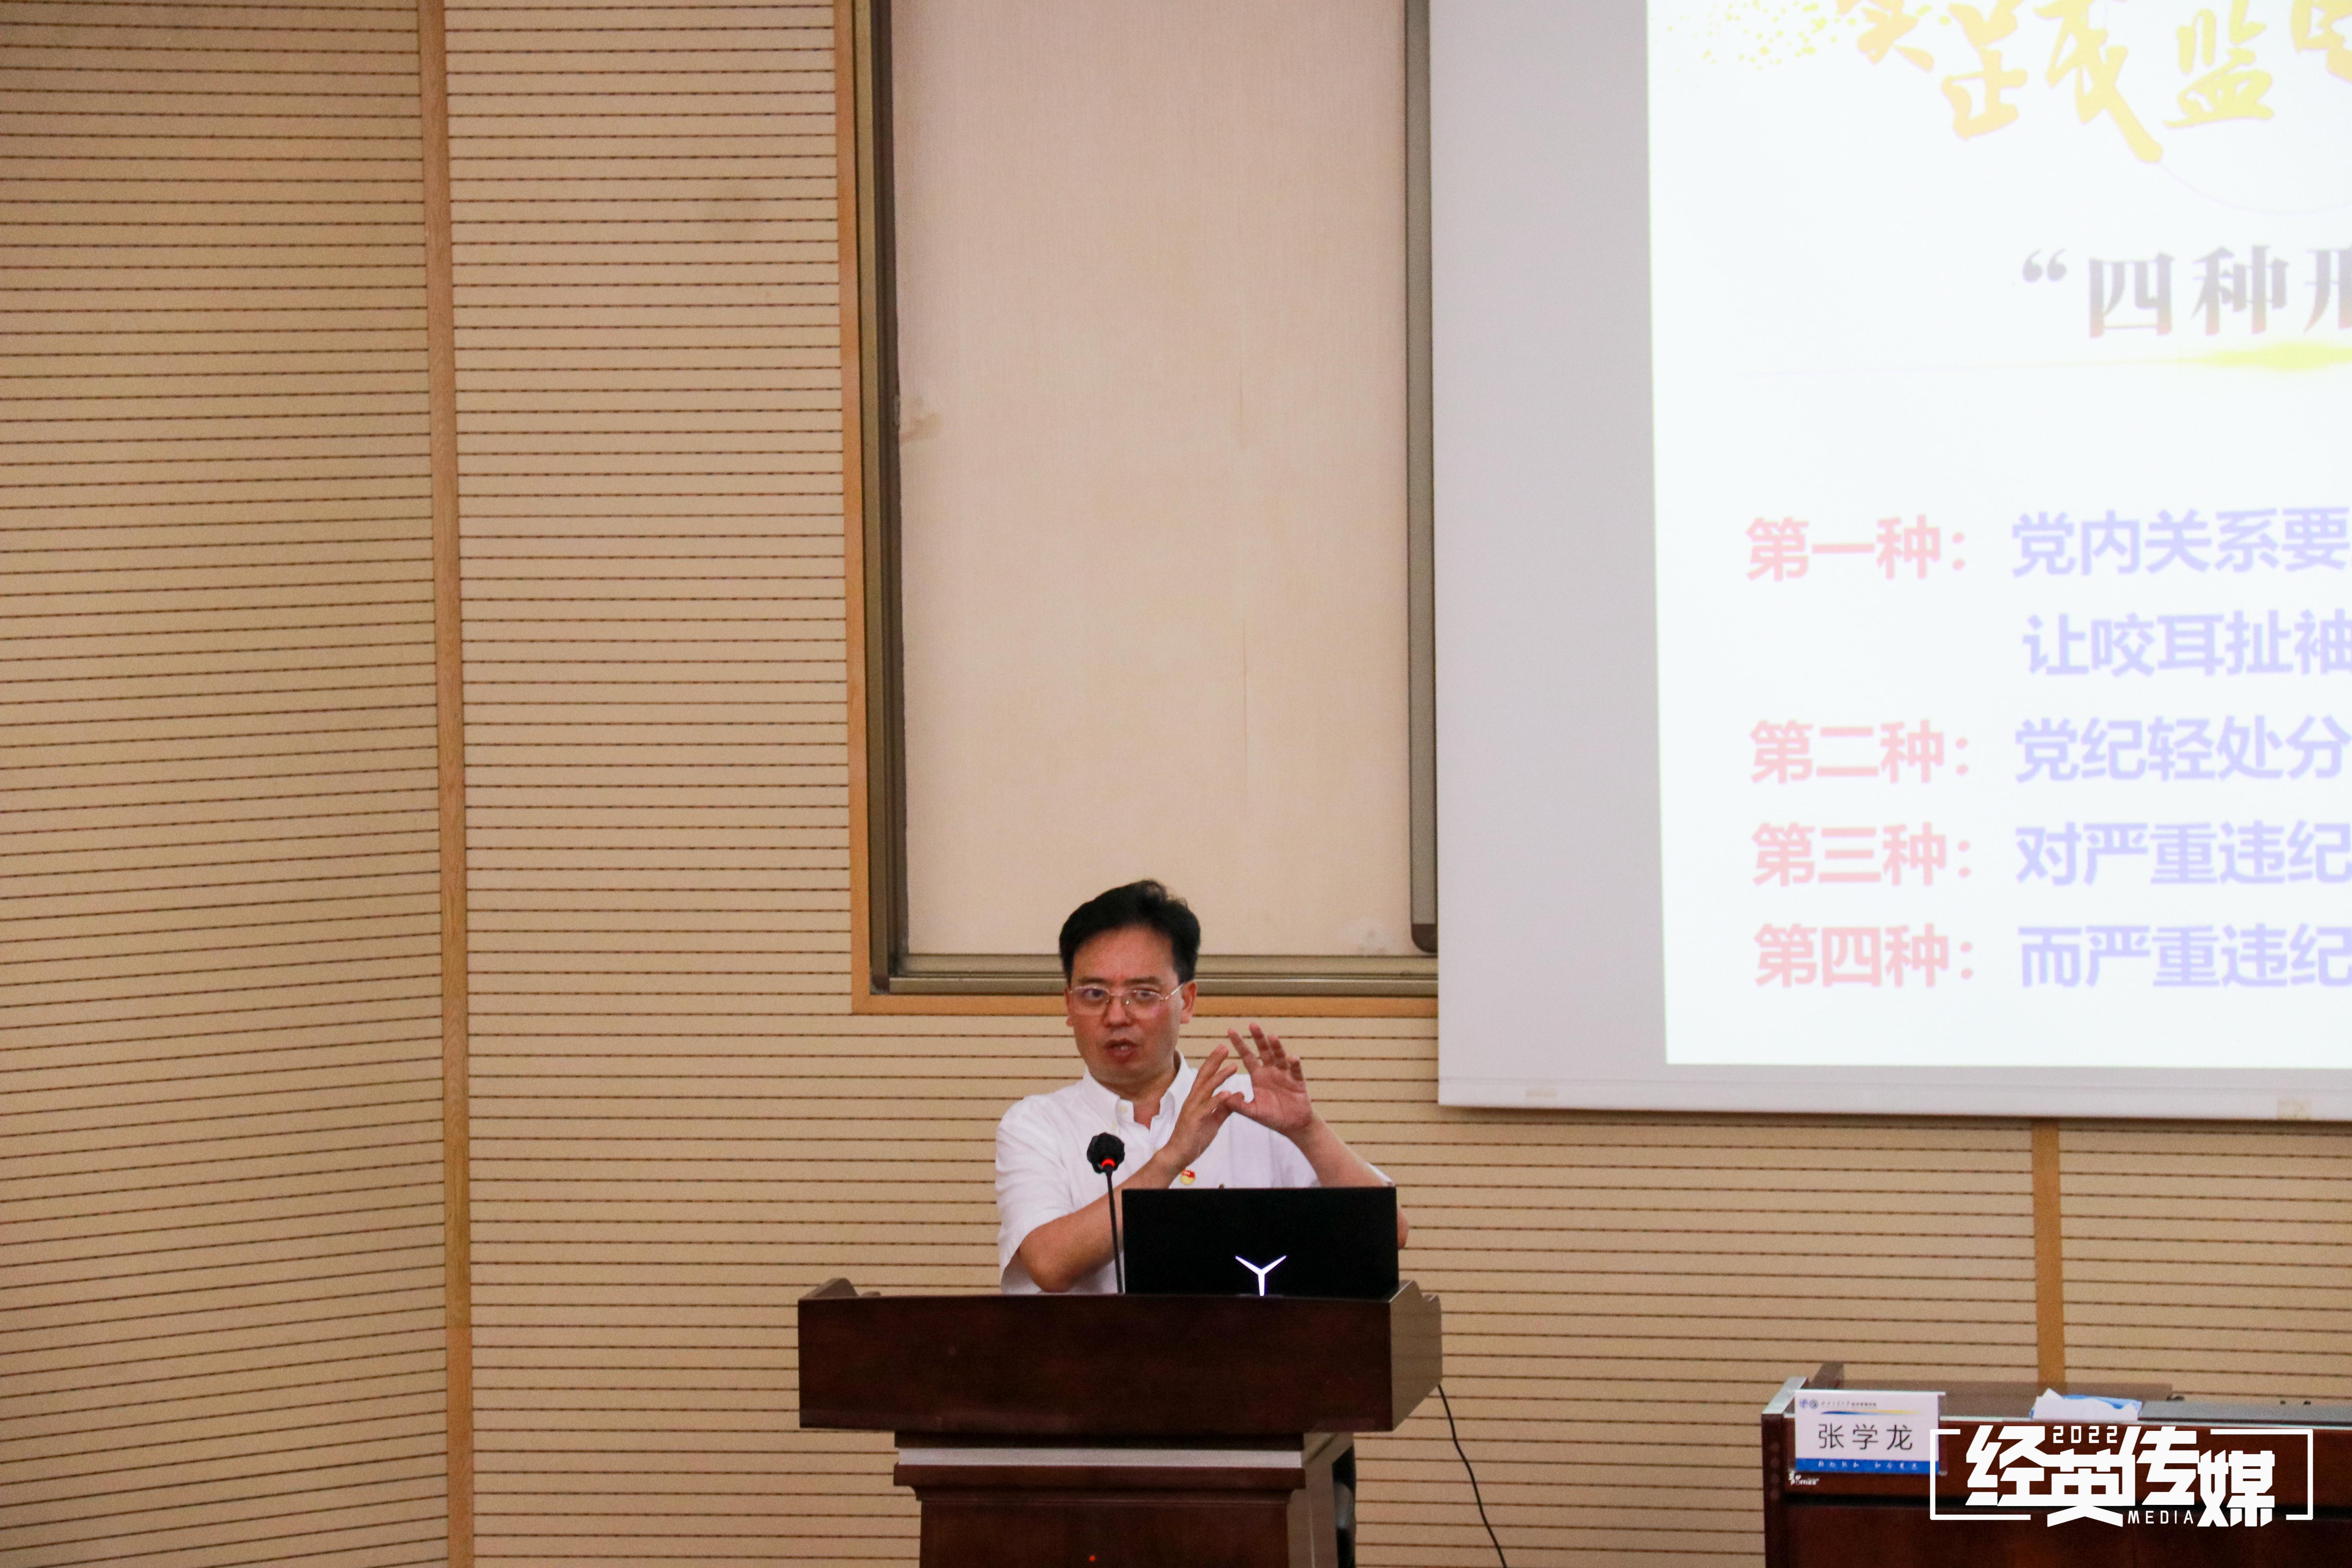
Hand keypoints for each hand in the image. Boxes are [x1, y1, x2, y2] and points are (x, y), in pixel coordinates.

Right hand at [1158, 1043, 1243, 1169]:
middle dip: (1214, 1061)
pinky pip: (1207, 1108)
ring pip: (1206, 1089)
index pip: (1205, 1076)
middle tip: (1225, 1046)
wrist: (1177, 1155)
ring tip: (1233, 1067)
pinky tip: (1228, 1093)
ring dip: (1219, 1077)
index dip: (1214, 1062)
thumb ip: (1225, 1108)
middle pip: (1203, 1076)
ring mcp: (1192, 1110)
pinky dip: (1217, 1100)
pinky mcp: (1194, 1121)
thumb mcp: (1214, 1121)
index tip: (1224, 1049)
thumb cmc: (1194, 1138)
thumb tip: (1239, 1094)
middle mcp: (1193, 1100)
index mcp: (1197, 1099)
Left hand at [1223, 1024, 1316, 1136]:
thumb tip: (1222, 1097)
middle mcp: (1271, 1071)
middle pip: (1264, 1051)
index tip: (1230, 1031)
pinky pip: (1295, 1070)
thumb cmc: (1272, 1117)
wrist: (1292, 1125)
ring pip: (1280, 1056)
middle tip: (1252, 1024)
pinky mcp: (1297, 1081)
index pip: (1247, 1056)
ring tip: (1271, 1037)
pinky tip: (1291, 1058)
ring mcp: (1285, 1074)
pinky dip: (1294, 1063)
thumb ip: (1239, 1105)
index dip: (1239, 1044)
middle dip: (1258, 1038)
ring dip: (1276, 1047)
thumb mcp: (1253, 1112)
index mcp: (1258, 1076)